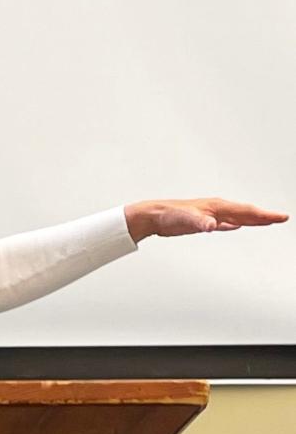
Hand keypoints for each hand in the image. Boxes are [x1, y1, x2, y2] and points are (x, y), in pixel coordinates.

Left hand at [124, 199, 288, 242]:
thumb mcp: (186, 219)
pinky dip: (233, 224)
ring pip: (237, 217)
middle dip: (264, 216)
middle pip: (245, 212)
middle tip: (281, 218)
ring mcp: (210, 214)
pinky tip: (237, 226)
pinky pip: (224, 223)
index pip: (246, 211)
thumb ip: (200, 222)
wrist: (152, 216)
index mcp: (216, 207)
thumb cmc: (167, 215)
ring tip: (266, 221)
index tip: (281, 217)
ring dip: (252, 219)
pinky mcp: (202, 222)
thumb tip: (212, 225)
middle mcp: (215, 209)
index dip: (264, 215)